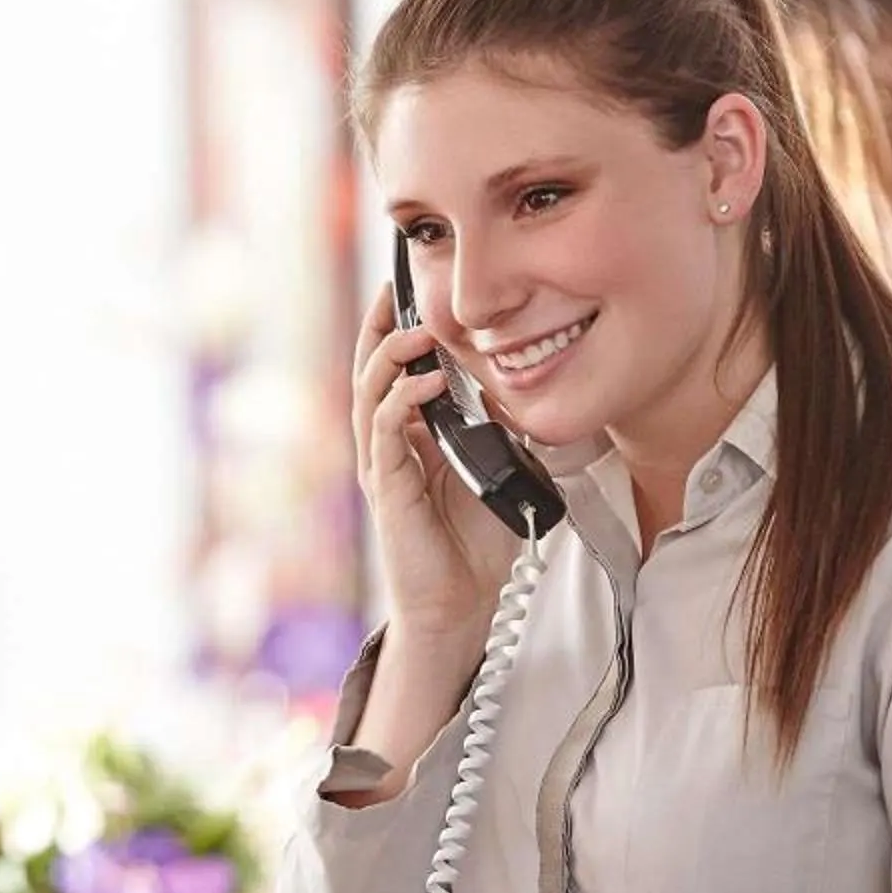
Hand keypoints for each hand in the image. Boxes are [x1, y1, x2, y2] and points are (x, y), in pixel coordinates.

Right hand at [351, 280, 525, 647]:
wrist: (461, 603)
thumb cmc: (476, 542)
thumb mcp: (500, 466)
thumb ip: (501, 426)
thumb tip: (523, 381)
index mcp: (410, 436)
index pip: (394, 371)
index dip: (396, 329)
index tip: (406, 290)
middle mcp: (387, 445)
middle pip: (368, 372)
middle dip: (380, 328)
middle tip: (394, 290)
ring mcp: (383, 465)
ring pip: (369, 395)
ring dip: (390, 358)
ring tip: (418, 332)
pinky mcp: (387, 488)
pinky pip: (385, 433)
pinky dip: (403, 401)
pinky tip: (428, 381)